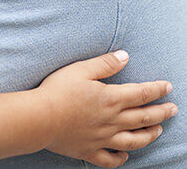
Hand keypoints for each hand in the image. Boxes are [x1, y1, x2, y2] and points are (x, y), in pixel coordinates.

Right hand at [39, 51, 177, 167]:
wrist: (40, 118)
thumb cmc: (58, 91)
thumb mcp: (80, 70)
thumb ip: (104, 64)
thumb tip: (125, 56)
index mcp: (110, 98)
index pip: (141, 93)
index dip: (157, 89)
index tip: (168, 87)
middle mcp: (112, 121)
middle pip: (143, 118)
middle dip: (161, 113)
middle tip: (173, 110)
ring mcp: (103, 138)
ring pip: (134, 140)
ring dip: (149, 135)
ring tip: (158, 131)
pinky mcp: (90, 150)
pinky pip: (111, 159)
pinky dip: (122, 158)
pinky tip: (126, 154)